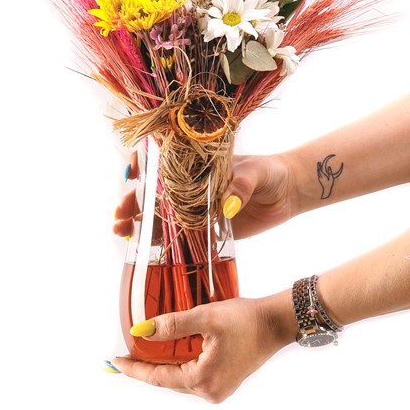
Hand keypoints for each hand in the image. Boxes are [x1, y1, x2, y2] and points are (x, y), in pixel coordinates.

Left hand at [113, 292, 293, 402]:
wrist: (276, 322)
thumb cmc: (246, 319)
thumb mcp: (206, 317)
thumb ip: (173, 325)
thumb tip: (142, 331)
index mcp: (203, 380)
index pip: (158, 377)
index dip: (135, 369)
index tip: (116, 361)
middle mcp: (210, 391)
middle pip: (168, 380)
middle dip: (147, 367)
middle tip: (127, 354)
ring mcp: (219, 389)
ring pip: (181, 379)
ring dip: (164, 365)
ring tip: (146, 351)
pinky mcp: (225, 381)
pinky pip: (194, 376)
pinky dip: (181, 364)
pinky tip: (173, 352)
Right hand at [114, 152, 297, 239]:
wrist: (289, 192)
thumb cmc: (271, 171)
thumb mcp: (256, 173)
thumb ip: (241, 186)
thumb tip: (226, 207)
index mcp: (199, 165)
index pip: (163, 161)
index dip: (142, 164)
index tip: (131, 174)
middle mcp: (192, 186)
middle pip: (155, 192)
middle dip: (133, 201)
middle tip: (119, 214)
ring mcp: (198, 208)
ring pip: (160, 215)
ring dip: (138, 222)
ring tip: (120, 230)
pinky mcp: (208, 229)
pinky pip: (180, 236)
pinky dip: (160, 242)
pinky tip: (142, 247)